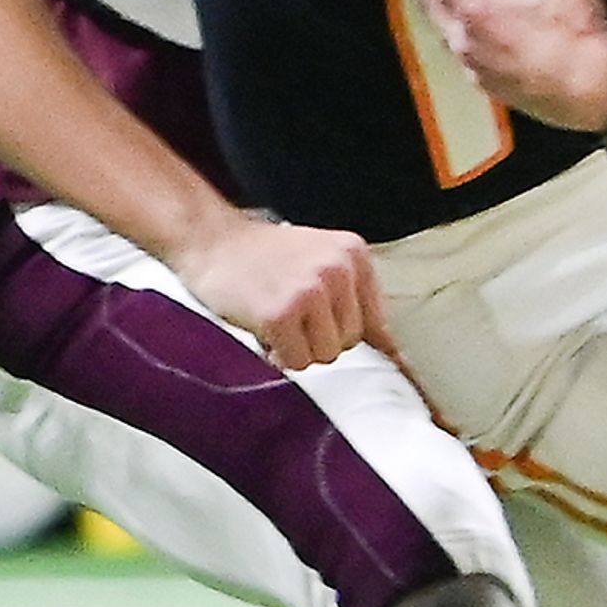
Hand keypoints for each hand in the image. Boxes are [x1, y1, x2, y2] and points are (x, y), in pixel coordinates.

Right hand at [170, 214, 391, 370]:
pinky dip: (278, 355)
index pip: (379, 323)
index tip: (369, 366)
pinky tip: (264, 329)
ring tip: (278, 321)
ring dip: (300, 349)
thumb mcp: (319, 261)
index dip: (363, 345)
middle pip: (351, 342)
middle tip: (292, 316)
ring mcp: (310, 291)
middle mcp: (338, 269)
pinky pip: (297, 361)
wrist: (210, 240)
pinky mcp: (281, 314)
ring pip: (326, 355)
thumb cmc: (262, 257)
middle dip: (321, 339)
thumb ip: (352, 298)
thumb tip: (396, 357)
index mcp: (353, 254)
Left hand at [408, 0, 606, 131]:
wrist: (596, 93)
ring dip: (442, 7)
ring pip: (443, 31)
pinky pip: (463, 55)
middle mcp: (462, 39)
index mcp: (473, 6)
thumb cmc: (576, 31)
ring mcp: (472, 67)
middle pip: (429, 0)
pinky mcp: (487, 88)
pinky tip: (480, 31)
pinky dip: (462, 35)